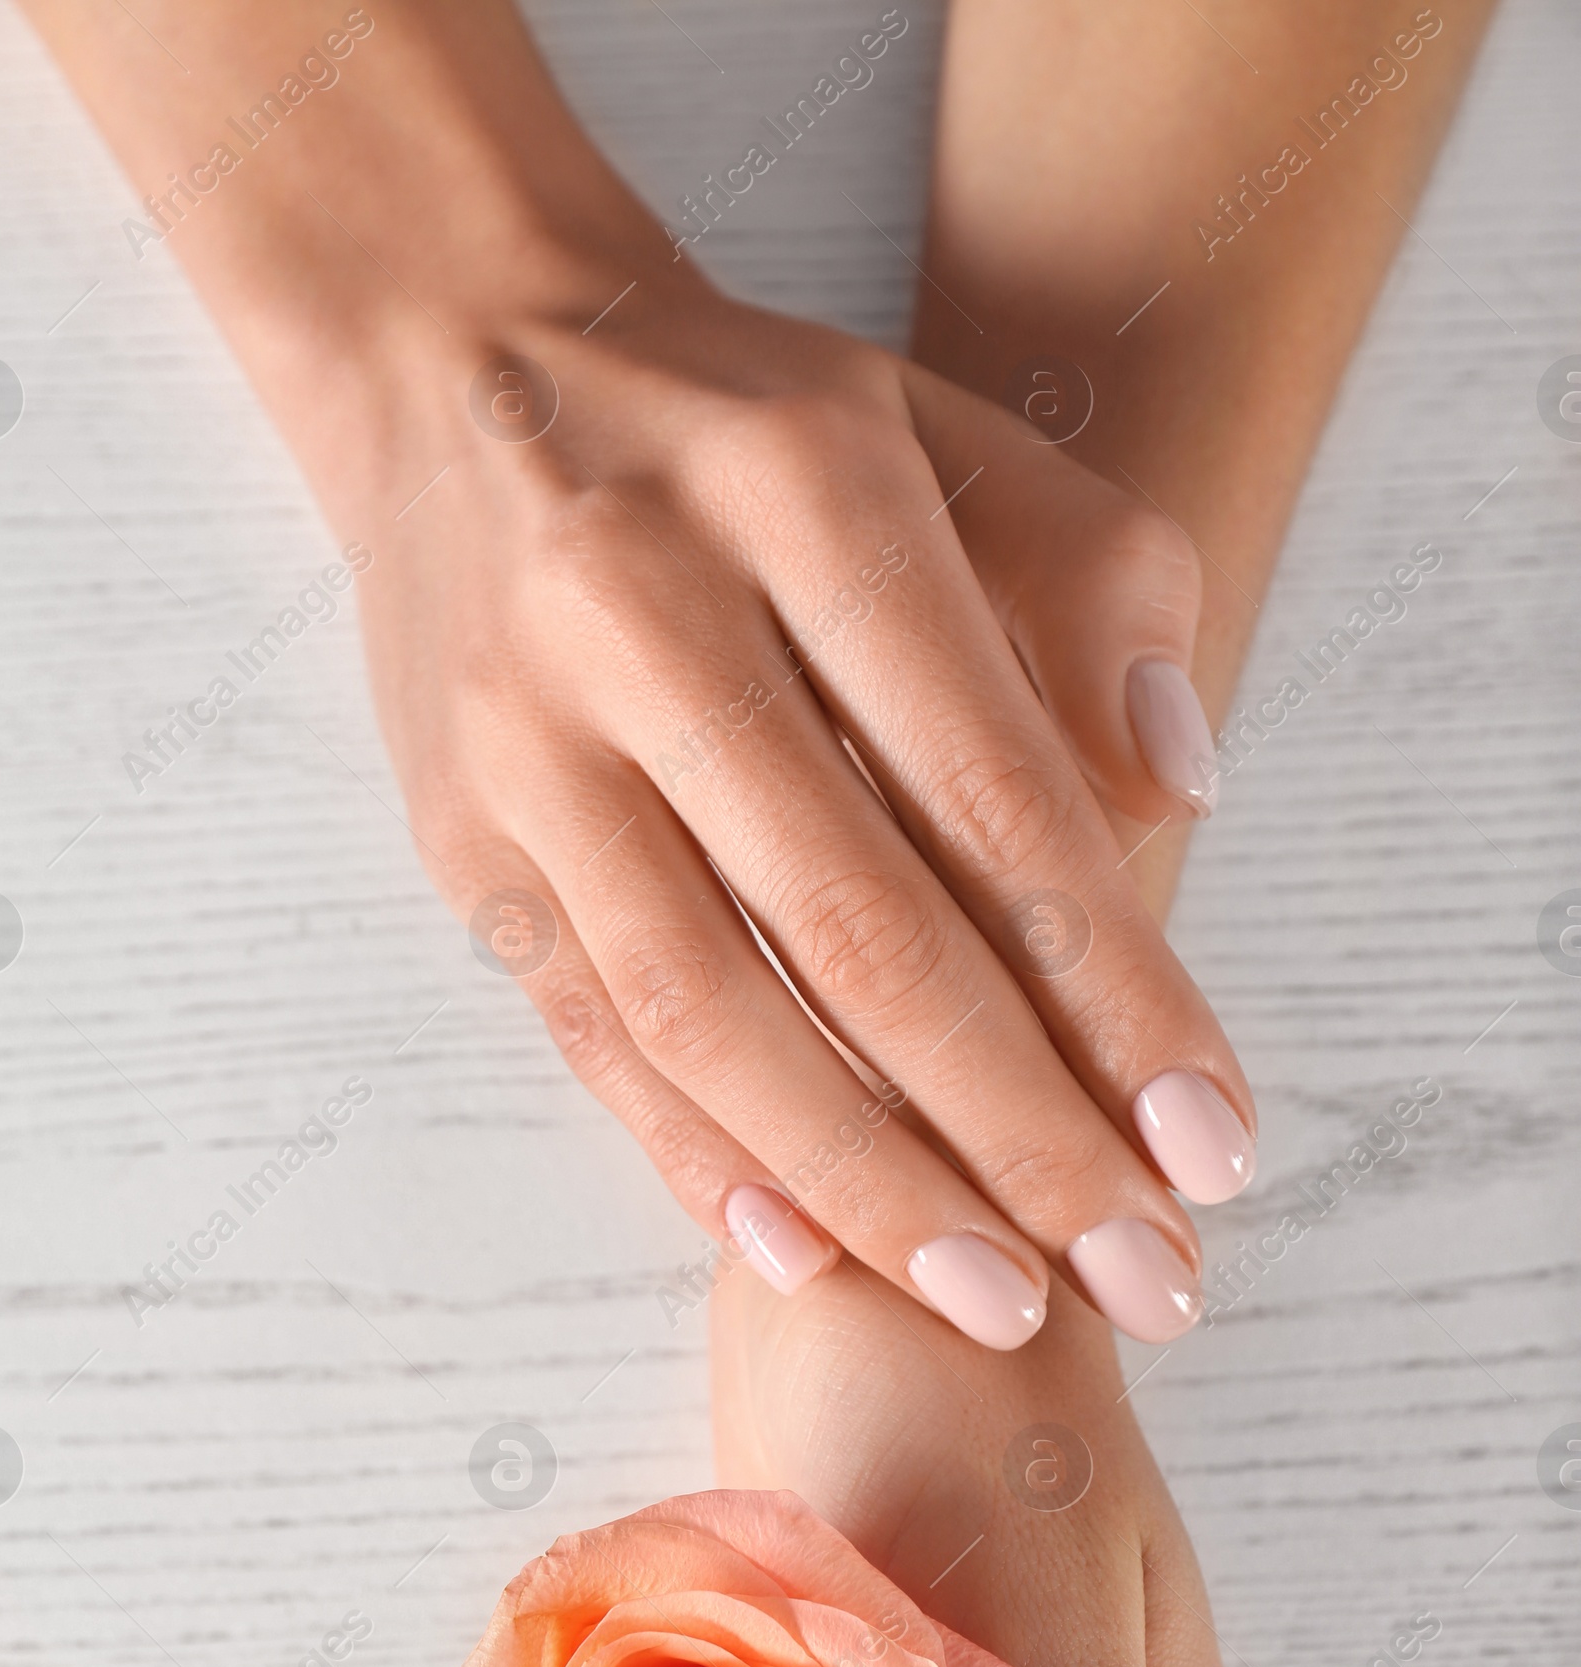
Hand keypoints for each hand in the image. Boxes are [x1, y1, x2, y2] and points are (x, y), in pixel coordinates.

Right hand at [19, 0, 1252, 1350]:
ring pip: (709, 1011)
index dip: (1116, 991)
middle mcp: (646, 613)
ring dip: (868, 1183)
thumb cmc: (743, 423)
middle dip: (1020, 1134)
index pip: (997, 796)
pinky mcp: (456, 837)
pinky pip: (584, 1028)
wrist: (455, 364)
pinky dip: (697, 1152)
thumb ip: (1095, 583)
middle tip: (1141, 1272)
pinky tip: (807, 1250)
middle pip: (861, 934)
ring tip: (997, 1300)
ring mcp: (528, 740)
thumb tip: (1178, 799)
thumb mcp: (943, 427)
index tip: (1212, 1143)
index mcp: (809, 495)